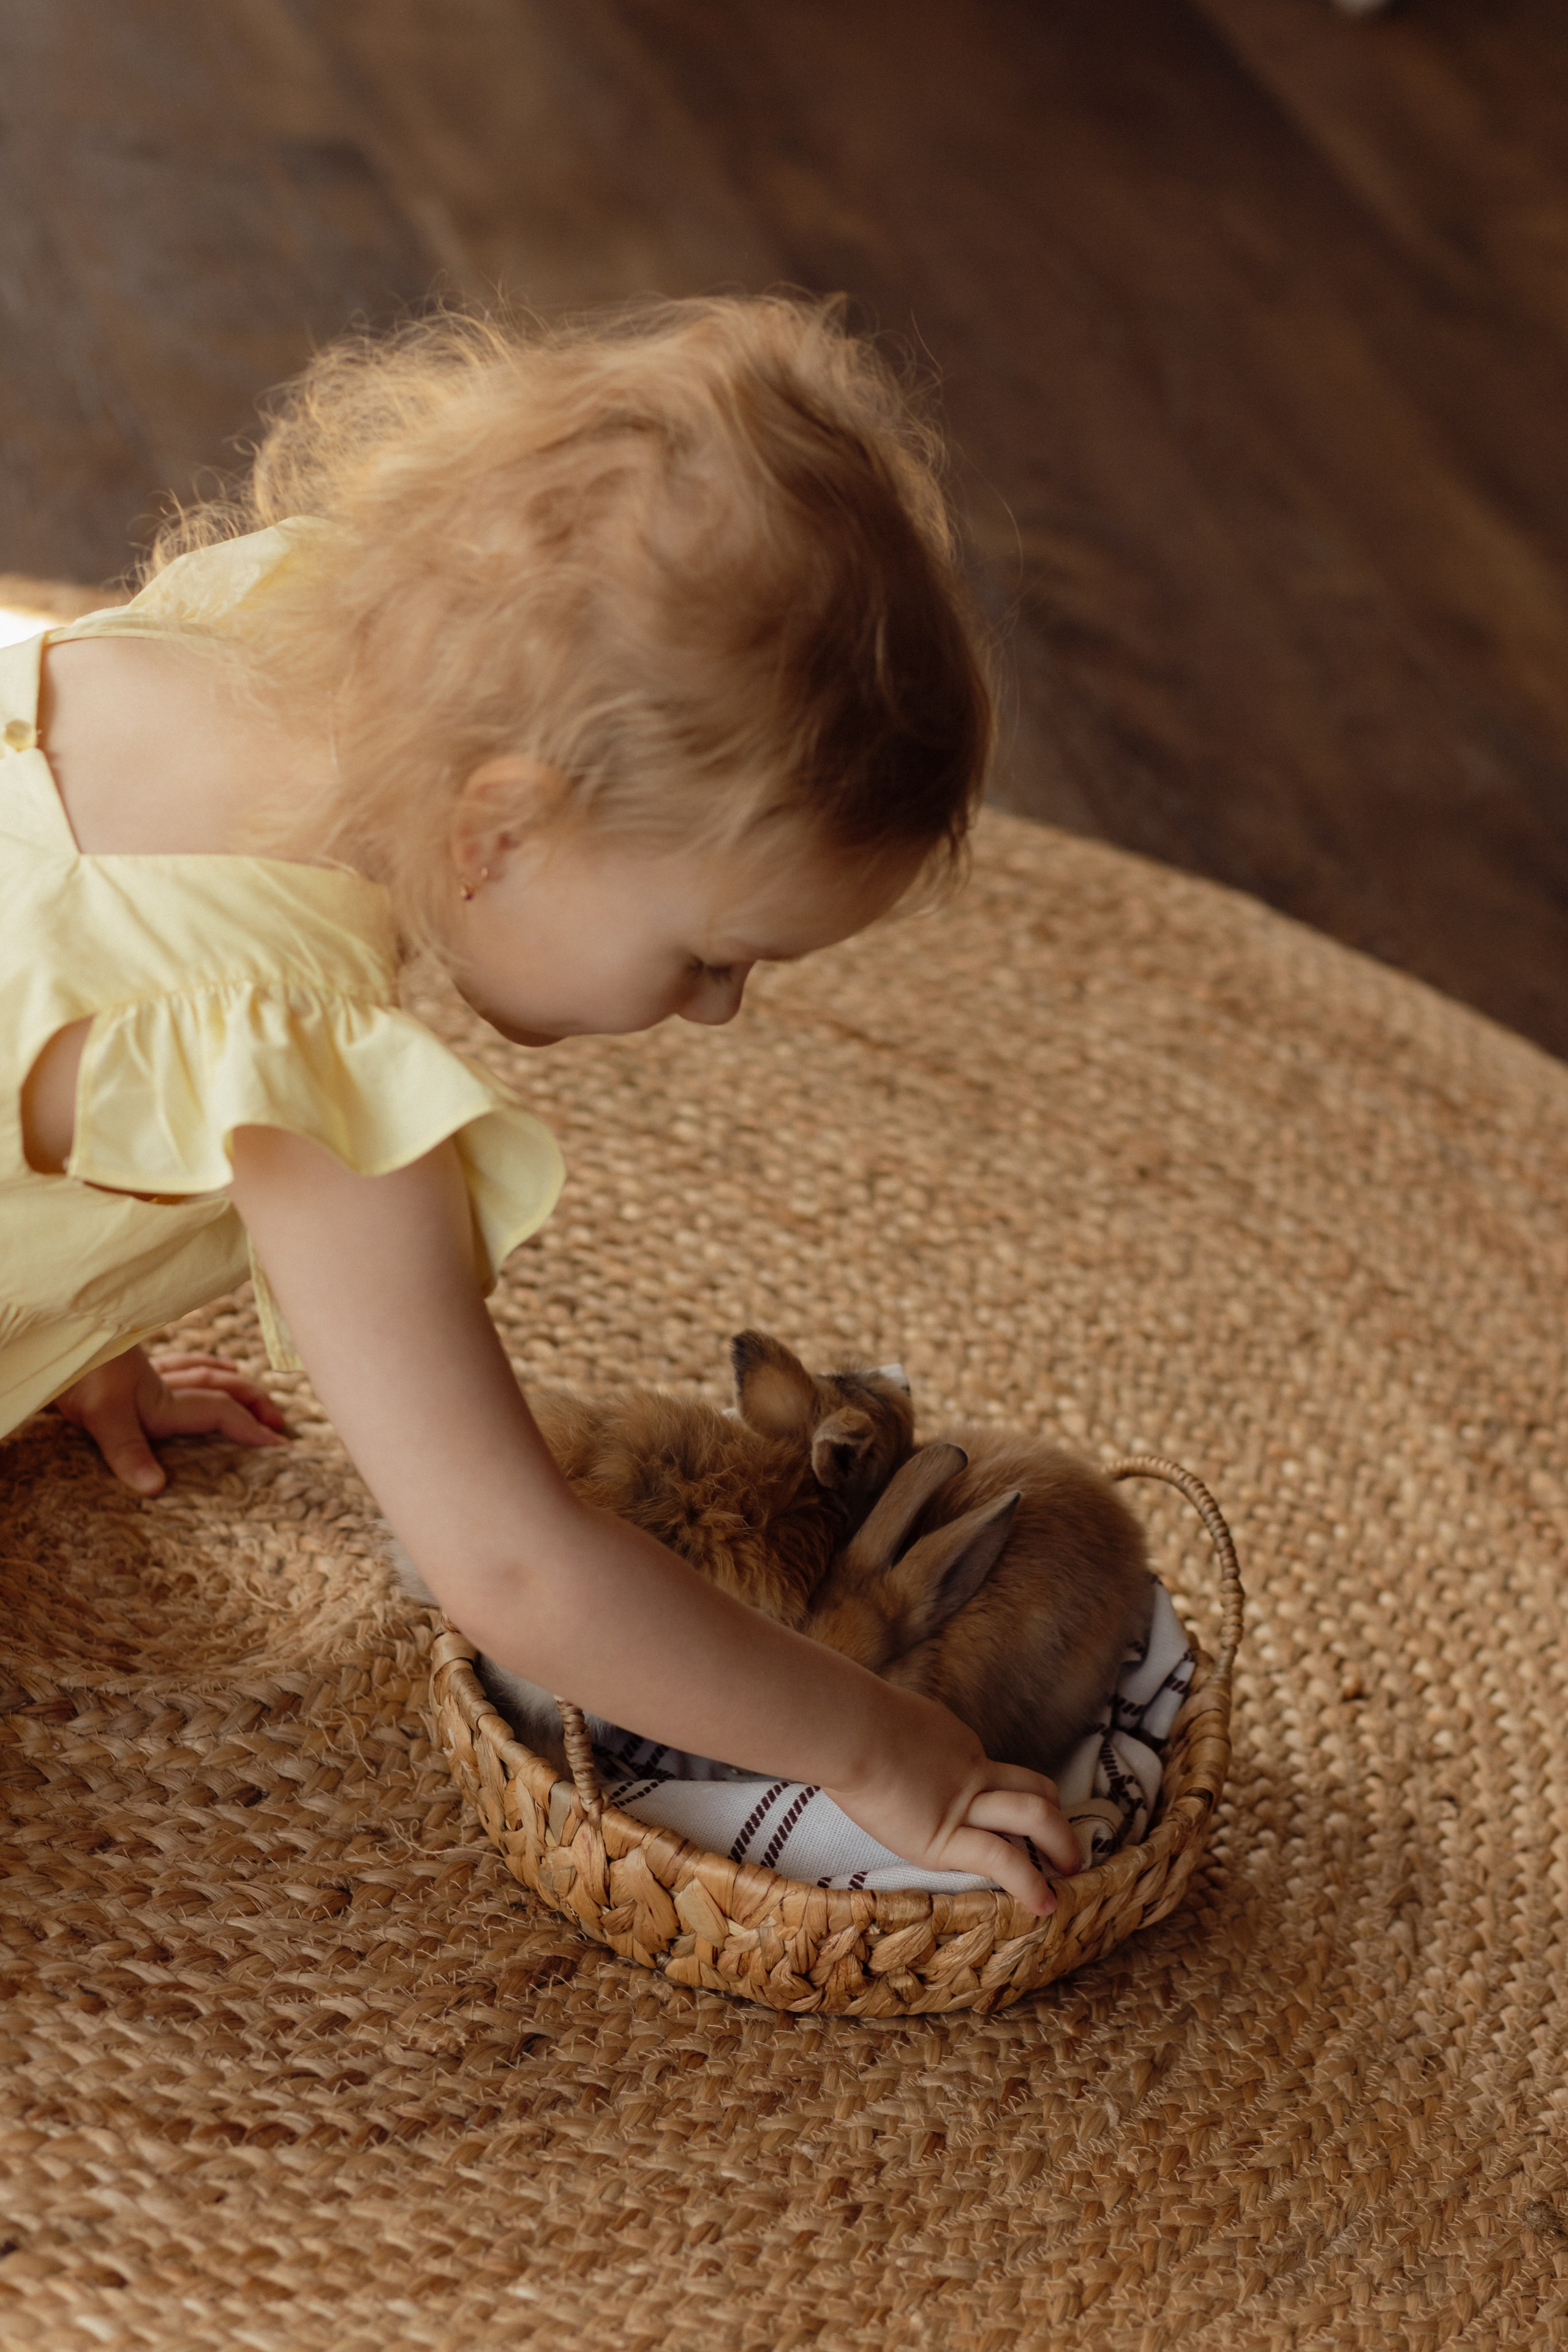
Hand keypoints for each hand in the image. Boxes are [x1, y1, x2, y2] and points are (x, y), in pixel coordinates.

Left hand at [55, 1345, 288, 1493]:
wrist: (57, 1342)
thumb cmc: (80, 1377)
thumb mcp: (103, 1418)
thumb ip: (130, 1452)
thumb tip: (156, 1488)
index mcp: (163, 1405)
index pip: (220, 1413)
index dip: (251, 1428)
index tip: (279, 1445)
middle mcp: (162, 1388)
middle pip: (220, 1389)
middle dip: (253, 1403)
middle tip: (277, 1422)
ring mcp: (147, 1374)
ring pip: (201, 1373)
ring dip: (230, 1381)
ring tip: (250, 1388)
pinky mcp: (131, 1368)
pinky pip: (177, 1362)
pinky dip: (199, 1362)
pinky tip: (206, 1363)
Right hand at [825, 1696, 1079, 1915]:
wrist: (852, 1733)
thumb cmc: (853, 1724)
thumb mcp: (890, 1721)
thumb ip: (904, 1739)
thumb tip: (890, 1737)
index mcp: (956, 1747)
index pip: (996, 1773)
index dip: (1014, 1795)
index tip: (1016, 1817)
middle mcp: (971, 1772)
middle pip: (1033, 1789)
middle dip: (1057, 1819)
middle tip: (1068, 1846)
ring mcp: (964, 1804)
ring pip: (1033, 1815)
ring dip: (1060, 1844)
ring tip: (1072, 1872)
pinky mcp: (946, 1838)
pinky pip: (1000, 1859)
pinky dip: (1028, 1882)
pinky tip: (1043, 1904)